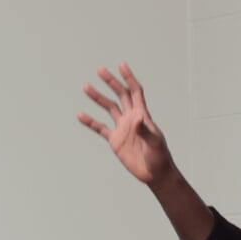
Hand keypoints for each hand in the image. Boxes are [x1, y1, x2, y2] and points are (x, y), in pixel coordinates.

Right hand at [76, 63, 176, 186]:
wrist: (155, 173)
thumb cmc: (159, 157)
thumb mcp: (154, 143)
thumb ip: (144, 130)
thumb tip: (136, 118)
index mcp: (142, 115)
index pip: (135, 92)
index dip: (129, 78)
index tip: (121, 65)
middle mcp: (131, 118)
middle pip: (120, 95)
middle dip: (111, 82)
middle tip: (100, 70)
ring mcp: (122, 128)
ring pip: (108, 108)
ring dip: (98, 98)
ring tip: (86, 87)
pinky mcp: (115, 140)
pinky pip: (100, 128)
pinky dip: (90, 122)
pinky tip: (81, 115)